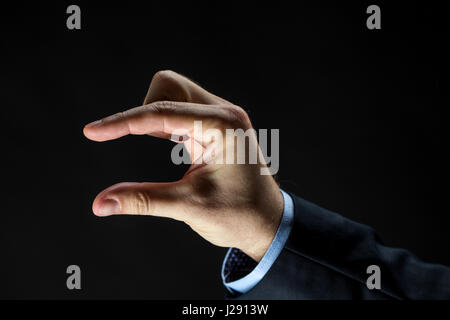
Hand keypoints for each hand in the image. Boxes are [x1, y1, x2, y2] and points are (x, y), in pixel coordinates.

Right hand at [83, 70, 282, 261]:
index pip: (161, 113)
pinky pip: (179, 110)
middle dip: (144, 111)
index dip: (122, 122)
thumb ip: (143, 200)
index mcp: (223, 126)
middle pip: (168, 87)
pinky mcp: (212, 126)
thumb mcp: (189, 207)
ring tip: (157, 147)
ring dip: (152, 117)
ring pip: (172, 94)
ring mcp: (218, 117)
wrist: (267, 222)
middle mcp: (222, 113)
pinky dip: (160, 123)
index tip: (92, 132)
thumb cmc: (238, 216)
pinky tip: (160, 140)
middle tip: (141, 142)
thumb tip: (99, 203)